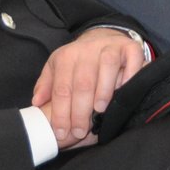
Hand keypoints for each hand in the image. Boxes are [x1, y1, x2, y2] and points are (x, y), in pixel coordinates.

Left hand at [31, 27, 146, 148]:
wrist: (104, 37)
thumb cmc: (80, 61)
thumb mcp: (57, 69)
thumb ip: (46, 86)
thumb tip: (37, 103)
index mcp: (67, 57)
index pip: (62, 88)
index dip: (61, 113)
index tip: (62, 132)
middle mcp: (87, 50)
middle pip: (83, 82)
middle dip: (80, 110)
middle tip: (80, 131)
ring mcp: (110, 47)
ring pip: (107, 66)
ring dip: (103, 91)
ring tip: (99, 112)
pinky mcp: (130, 47)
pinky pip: (132, 59)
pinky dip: (130, 75)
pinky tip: (125, 91)